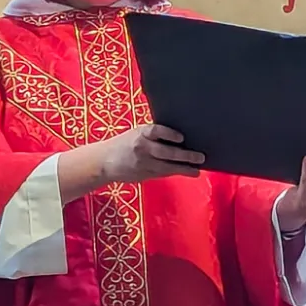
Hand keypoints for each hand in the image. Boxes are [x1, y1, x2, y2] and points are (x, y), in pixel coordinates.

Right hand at [63, 124, 204, 200]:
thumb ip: (153, 134)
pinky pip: (163, 173)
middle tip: (200, 157)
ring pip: (167, 167)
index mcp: (140, 133)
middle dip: (185, 155)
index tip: (181, 138)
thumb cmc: (124, 144)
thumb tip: (179, 136)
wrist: (104, 161)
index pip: (156, 131)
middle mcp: (142, 147)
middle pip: (166, 152)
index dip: (169, 134)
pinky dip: (175, 172)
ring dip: (184, 168)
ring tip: (196, 170)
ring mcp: (143, 163)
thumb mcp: (136, 133)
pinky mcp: (144, 174)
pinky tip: (187, 172)